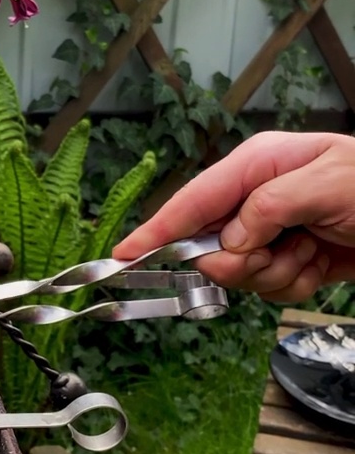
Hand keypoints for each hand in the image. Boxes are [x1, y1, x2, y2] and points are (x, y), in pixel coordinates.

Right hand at [112, 132, 354, 301]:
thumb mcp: (329, 182)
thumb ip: (271, 206)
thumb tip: (230, 239)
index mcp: (260, 165)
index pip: (196, 199)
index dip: (158, 228)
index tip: (123, 254)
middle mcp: (259, 197)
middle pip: (211, 246)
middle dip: (242, 262)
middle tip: (281, 252)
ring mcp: (273, 230)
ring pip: (240, 274)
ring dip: (278, 274)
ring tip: (314, 252)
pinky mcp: (290, 258)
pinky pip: (269, 288)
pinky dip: (296, 284)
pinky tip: (322, 265)